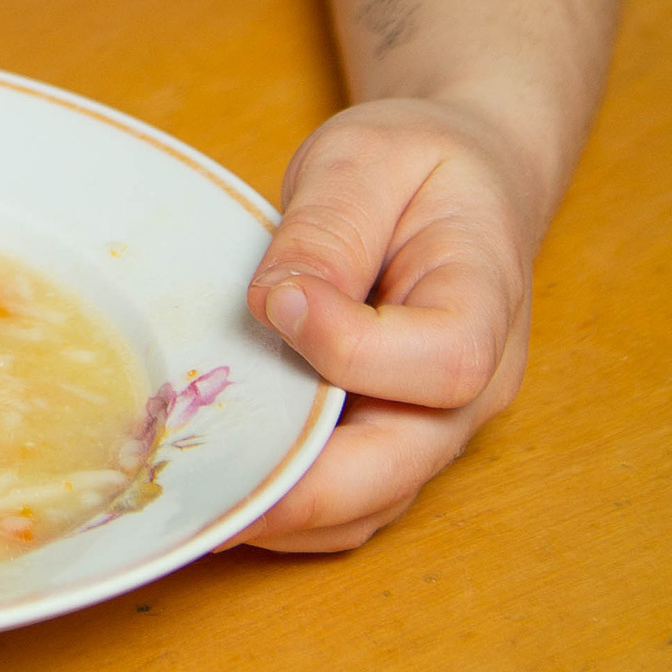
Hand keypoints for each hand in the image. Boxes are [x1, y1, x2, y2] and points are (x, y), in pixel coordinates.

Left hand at [232, 96, 539, 552]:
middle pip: (398, 473)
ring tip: (185, 490)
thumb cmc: (418, 163)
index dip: (351, 348)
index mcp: (485, 305)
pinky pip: (341, 499)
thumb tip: (276, 307)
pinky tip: (210, 476)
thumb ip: (328, 232)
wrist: (459, 181)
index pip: (443, 363)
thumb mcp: (369, 160)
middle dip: (297, 492)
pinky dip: (281, 502)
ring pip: (365, 507)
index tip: (276, 301)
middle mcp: (471, 392)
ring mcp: (432, 428)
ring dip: (280, 511)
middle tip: (196, 486)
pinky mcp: (387, 440)